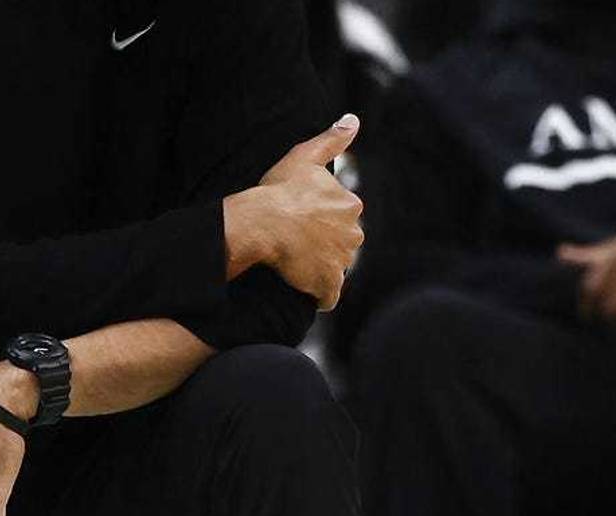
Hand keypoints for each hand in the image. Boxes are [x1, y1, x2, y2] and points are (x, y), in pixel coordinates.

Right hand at [223, 114, 364, 310]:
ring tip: (294, 261)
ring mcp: (341, 261)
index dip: (320, 219)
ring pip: (335, 266)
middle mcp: (353, 233)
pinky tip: (303, 286)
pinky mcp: (328, 285)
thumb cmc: (279, 190)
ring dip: (320, 266)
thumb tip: (354, 120)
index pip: (341, 216)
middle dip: (324, 244)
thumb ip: (332, 139)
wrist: (261, 224)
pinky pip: (328, 295)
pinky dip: (319, 294)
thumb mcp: (305, 156)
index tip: (300, 219)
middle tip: (295, 241)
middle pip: (341, 242)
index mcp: (350, 204)